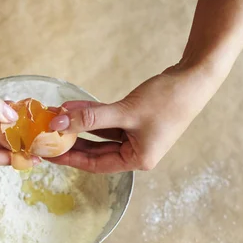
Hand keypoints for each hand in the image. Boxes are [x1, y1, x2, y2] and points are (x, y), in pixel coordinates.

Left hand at [49, 65, 217, 173]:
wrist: (195, 77)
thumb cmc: (167, 99)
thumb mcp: (125, 110)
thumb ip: (91, 117)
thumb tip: (59, 121)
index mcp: (137, 160)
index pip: (96, 165)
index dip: (71, 159)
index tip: (49, 154)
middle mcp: (136, 153)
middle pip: (95, 152)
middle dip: (72, 142)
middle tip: (47, 138)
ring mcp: (136, 138)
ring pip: (100, 136)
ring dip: (80, 126)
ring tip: (57, 118)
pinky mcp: (136, 123)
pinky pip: (107, 123)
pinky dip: (92, 116)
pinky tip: (74, 108)